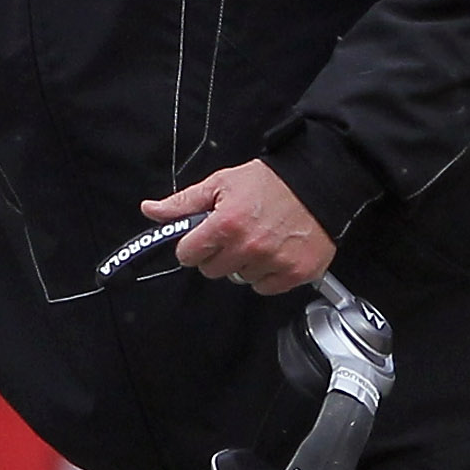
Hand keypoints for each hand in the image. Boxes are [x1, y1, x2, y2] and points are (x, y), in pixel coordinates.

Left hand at [139, 161, 335, 294]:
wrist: (319, 182)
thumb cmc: (270, 182)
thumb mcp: (222, 183)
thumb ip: (184, 202)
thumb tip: (151, 210)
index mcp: (226, 224)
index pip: (188, 254)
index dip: (193, 244)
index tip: (203, 237)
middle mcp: (248, 246)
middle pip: (212, 270)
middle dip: (218, 254)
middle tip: (235, 234)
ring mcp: (273, 262)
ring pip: (239, 279)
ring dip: (244, 264)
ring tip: (260, 239)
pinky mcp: (295, 273)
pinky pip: (265, 288)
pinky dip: (267, 274)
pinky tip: (275, 251)